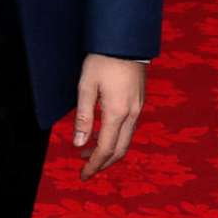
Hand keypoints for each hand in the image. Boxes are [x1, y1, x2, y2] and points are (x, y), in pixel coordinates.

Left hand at [73, 54, 145, 179]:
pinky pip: (130, 130)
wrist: (126, 42)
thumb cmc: (103, 61)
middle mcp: (132, 115)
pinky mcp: (140, 102)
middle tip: (86, 169)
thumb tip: (78, 143)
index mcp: (117, 113)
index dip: (93, 165)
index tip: (82, 175)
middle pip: (119, 150)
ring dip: (109, 152)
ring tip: (89, 152)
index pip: (105, 149)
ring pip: (126, 141)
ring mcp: (138, 109)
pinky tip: (104, 135)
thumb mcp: (87, 87)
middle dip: (102, 163)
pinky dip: (117, 139)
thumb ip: (83, 117)